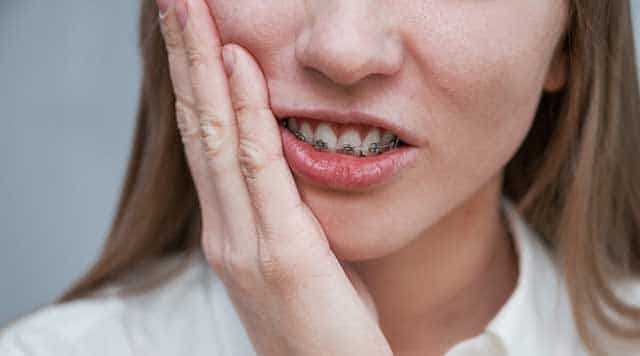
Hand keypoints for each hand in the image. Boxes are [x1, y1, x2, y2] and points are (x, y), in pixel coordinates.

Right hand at [156, 0, 392, 354]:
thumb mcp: (300, 259)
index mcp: (229, 229)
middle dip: (185, 58)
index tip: (190, 32)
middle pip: (198, 127)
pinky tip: (238, 65)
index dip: (194, 83)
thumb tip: (291, 168)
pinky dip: (245, 111)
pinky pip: (259, 167)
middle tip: (174, 1)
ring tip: (190, 11)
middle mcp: (225, 230)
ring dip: (202, 67)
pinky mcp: (280, 252)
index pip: (206, 142)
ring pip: (216, 136)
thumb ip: (285, 212)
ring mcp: (244, 241)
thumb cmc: (321, 323)